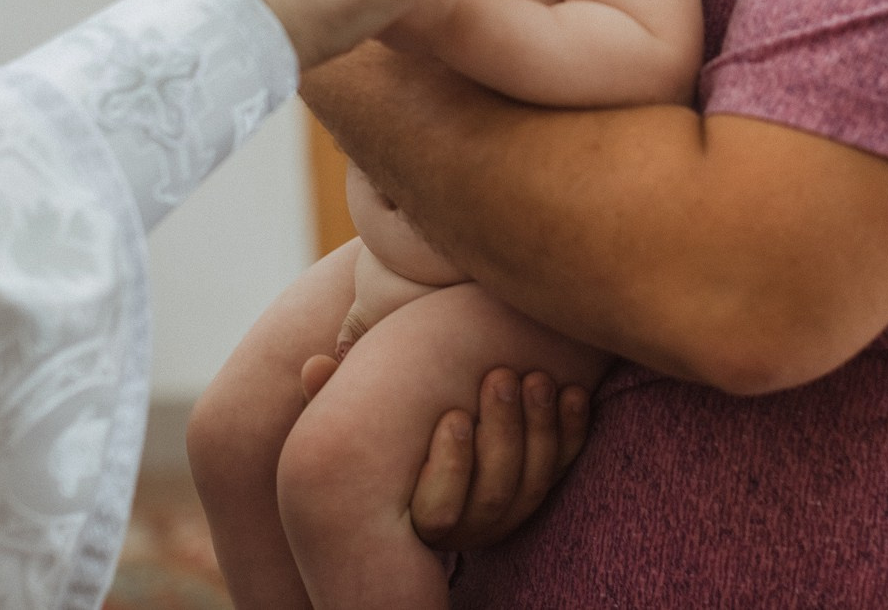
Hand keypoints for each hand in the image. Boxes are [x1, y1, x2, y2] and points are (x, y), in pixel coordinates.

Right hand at [297, 357, 589, 550]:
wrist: (442, 419)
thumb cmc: (384, 422)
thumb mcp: (355, 413)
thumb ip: (333, 395)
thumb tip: (314, 365)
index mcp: (416, 514)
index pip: (439, 512)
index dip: (451, 467)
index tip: (453, 415)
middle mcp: (466, 523)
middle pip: (494, 500)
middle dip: (503, 436)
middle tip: (500, 378)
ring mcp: (507, 508)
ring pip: (532, 487)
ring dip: (539, 430)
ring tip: (535, 378)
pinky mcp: (542, 482)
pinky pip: (564, 468)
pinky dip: (572, 431)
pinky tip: (572, 392)